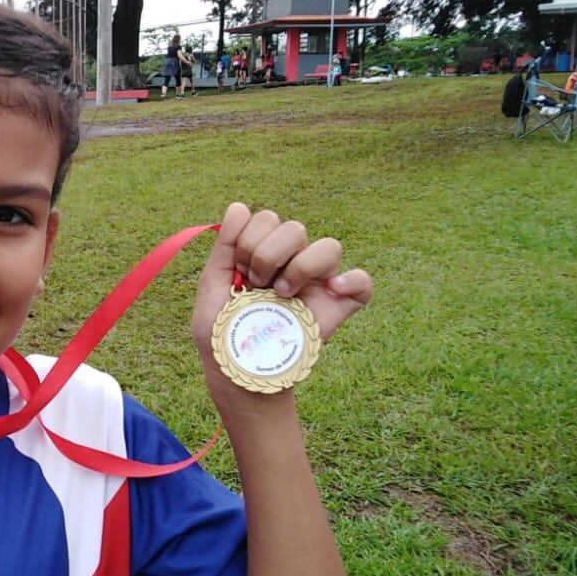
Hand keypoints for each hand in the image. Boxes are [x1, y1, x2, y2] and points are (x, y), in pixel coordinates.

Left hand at [192, 204, 371, 363]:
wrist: (238, 370)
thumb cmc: (224, 330)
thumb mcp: (213, 285)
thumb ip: (225, 246)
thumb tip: (238, 206)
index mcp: (266, 253)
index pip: (267, 219)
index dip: (248, 239)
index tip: (238, 270)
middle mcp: (294, 262)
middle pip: (295, 227)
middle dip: (267, 254)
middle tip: (255, 284)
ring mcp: (318, 283)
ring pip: (329, 246)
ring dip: (299, 267)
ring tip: (282, 295)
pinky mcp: (339, 306)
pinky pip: (363, 282)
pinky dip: (352, 281)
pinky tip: (331, 290)